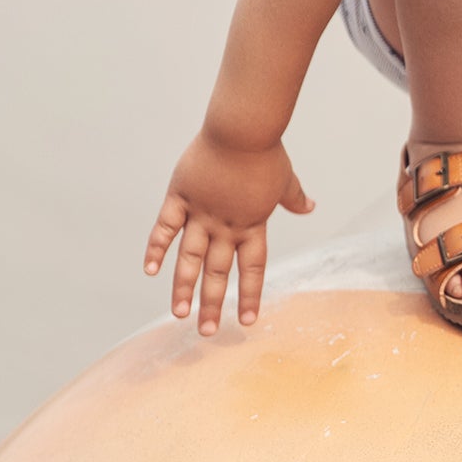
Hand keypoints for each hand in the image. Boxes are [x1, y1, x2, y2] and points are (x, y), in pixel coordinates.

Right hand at [143, 129, 313, 335]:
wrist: (243, 128)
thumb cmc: (265, 152)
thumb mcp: (285, 179)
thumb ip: (294, 198)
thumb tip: (310, 205)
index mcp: (252, 224)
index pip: (252, 268)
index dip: (250, 295)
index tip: (247, 322)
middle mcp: (225, 225)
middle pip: (218, 271)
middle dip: (213, 304)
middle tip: (207, 333)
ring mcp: (201, 212)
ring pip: (190, 257)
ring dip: (183, 287)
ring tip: (178, 314)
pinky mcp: (181, 195)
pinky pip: (166, 227)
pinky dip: (157, 248)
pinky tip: (150, 270)